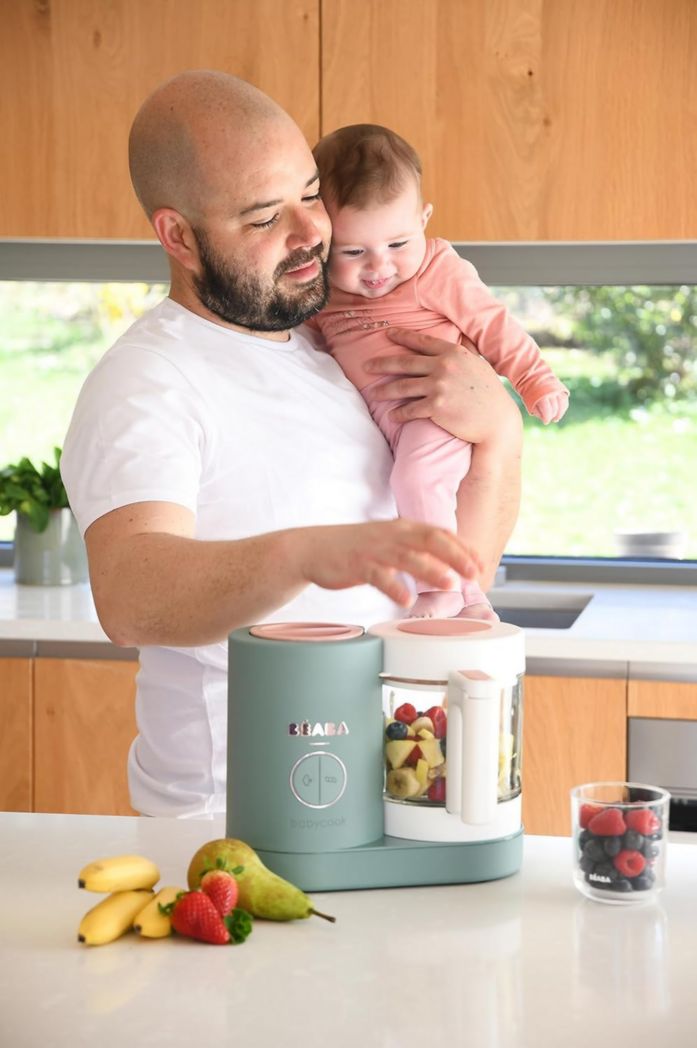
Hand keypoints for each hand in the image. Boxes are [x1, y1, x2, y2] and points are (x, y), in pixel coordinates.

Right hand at [288, 518, 483, 607]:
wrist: (315, 548)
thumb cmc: (357, 549)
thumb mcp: (391, 542)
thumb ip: (418, 551)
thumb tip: (449, 565)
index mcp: (404, 528)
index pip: (440, 533)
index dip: (463, 548)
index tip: (481, 563)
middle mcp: (393, 534)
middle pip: (430, 540)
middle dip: (455, 555)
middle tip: (474, 572)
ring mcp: (375, 549)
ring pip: (408, 557)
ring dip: (431, 569)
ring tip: (449, 584)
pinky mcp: (358, 564)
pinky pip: (378, 576)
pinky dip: (393, 587)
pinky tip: (405, 600)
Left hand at [364, 328, 520, 444]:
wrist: (497, 422)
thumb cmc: (489, 395)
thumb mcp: (478, 366)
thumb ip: (463, 355)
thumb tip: (456, 344)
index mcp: (453, 353)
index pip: (421, 341)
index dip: (402, 337)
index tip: (387, 334)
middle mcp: (443, 366)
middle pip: (404, 362)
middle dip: (381, 364)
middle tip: (366, 366)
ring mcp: (439, 386)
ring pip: (402, 386)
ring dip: (384, 390)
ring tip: (373, 394)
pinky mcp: (436, 407)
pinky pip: (410, 409)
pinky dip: (398, 413)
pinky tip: (392, 416)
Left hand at [532, 391, 568, 423]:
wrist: (533, 378)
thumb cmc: (530, 393)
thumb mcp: (529, 403)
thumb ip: (537, 411)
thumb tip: (545, 419)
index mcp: (541, 396)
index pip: (547, 410)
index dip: (547, 418)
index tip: (545, 422)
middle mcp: (550, 392)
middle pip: (555, 408)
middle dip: (553, 416)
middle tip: (550, 420)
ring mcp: (556, 389)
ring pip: (562, 403)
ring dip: (560, 413)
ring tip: (556, 418)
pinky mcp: (560, 388)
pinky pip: (565, 399)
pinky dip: (563, 407)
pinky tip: (560, 412)